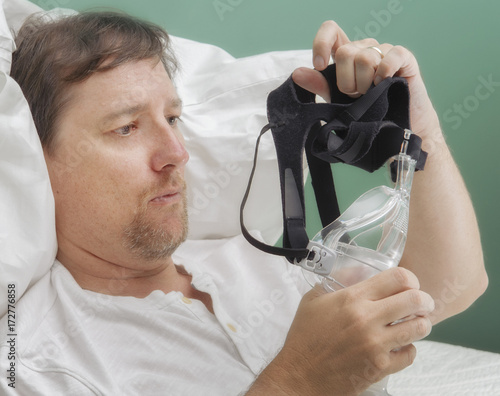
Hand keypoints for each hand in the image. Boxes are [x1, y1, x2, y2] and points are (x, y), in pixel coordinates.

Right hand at [247, 267, 433, 395]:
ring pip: (418, 327)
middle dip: (423, 300)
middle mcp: (366, 319)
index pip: (398, 278)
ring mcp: (375, 345)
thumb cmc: (305, 337)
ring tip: (414, 323)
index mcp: (351, 298)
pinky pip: (410, 354)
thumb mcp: (314, 299)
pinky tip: (399, 346)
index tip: (409, 284)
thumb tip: (361, 269)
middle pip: (415, 300)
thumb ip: (338, 280)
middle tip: (421, 303)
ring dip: (420, 323)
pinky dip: (408, 349)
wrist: (299, 374)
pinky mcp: (380, 367)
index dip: (410, 278)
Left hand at [292, 20, 440, 144]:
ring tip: (371, 95)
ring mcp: (384, 51)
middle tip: (356, 95)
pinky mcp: (404, 57)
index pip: (331, 30)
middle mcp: (364, 49)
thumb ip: (318, 85)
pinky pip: (390, 57)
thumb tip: (297, 74)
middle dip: (346, 81)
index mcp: (346, 55)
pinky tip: (385, 85)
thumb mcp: (336, 99)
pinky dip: (384, 74)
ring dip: (365, 84)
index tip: (319, 66)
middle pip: (345, 52)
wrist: (394, 128)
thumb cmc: (365, 111)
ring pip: (365, 58)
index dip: (322, 44)